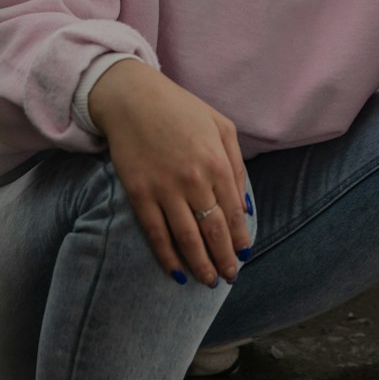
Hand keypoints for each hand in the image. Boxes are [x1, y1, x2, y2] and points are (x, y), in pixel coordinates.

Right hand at [88, 61, 251, 286]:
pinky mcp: (138, 193)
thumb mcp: (221, 126)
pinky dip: (167, 256)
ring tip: (209, 281)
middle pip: (213, 231)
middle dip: (224, 259)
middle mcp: (194, 179)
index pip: (233, 213)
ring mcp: (164, 188)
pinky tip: (176, 272)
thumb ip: (236, 166)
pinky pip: (155, 232)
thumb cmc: (181, 109)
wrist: (132, 98)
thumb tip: (246, 207)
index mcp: (217, 162)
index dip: (239, 239)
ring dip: (200, 265)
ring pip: (186, 238)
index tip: (243, 256)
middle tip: (229, 277)